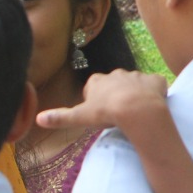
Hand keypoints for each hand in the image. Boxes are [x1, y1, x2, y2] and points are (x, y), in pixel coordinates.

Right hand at [37, 70, 169, 137]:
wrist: (137, 109)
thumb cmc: (106, 112)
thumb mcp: (80, 117)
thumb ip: (60, 117)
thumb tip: (37, 118)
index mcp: (97, 81)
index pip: (93, 87)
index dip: (95, 100)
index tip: (98, 112)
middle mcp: (116, 73)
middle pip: (113, 84)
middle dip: (114, 95)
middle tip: (116, 114)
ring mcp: (137, 75)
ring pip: (134, 84)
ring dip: (134, 94)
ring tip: (135, 112)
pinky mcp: (155, 80)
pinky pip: (154, 85)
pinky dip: (154, 92)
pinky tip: (153, 104)